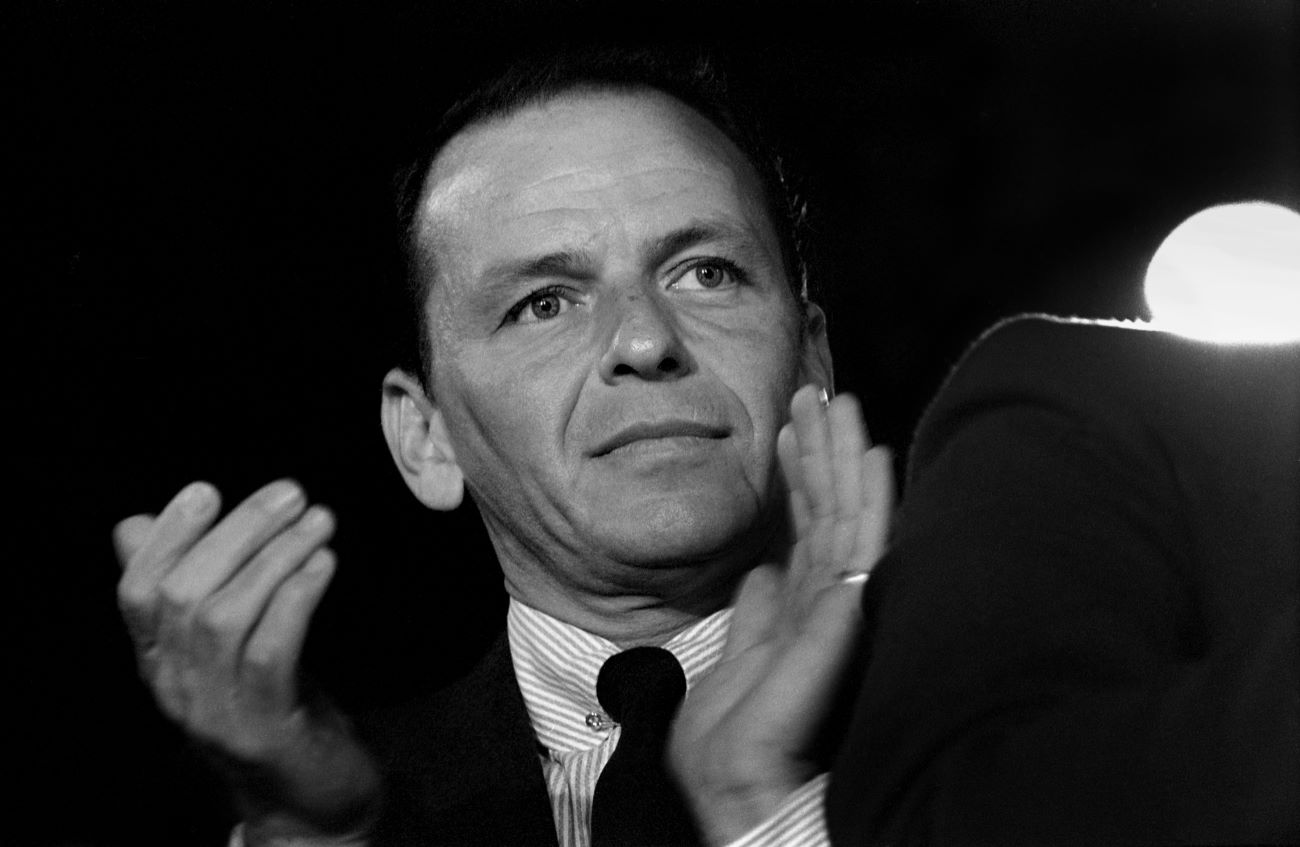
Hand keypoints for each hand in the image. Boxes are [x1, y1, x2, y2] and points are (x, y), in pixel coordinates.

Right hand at [114, 480, 380, 843]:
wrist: (307, 799)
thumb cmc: (274, 704)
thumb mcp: (228, 645)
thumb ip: (193, 587)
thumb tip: (137, 521)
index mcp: (160, 662)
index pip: (137, 593)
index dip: (166, 537)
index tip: (205, 490)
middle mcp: (176, 687)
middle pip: (184, 595)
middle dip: (238, 533)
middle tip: (289, 492)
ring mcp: (216, 712)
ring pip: (225, 618)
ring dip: (275, 558)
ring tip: (318, 520)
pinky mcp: (263, 730)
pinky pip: (270, 653)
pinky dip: (295, 600)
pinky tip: (324, 566)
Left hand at [668, 385, 893, 844]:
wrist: (760, 830)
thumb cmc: (744, 773)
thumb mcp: (729, 683)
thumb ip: (755, 625)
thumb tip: (764, 571)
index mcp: (797, 626)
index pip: (803, 539)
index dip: (801, 482)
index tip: (795, 427)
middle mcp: (824, 621)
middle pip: (826, 524)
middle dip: (822, 456)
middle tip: (820, 388)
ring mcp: (838, 631)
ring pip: (845, 527)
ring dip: (843, 460)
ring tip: (840, 400)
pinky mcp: (844, 643)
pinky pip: (858, 562)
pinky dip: (868, 507)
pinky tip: (872, 457)